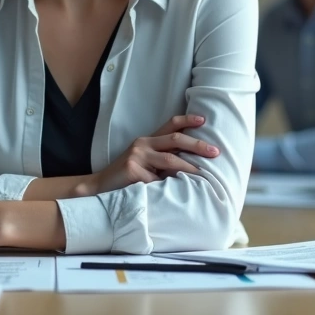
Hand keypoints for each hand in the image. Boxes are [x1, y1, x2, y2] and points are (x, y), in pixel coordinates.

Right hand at [89, 114, 218, 193]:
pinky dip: (166, 188)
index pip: (170, 124)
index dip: (187, 120)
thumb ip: (161, 161)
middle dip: (198, 144)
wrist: (99, 187)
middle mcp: (142, 144)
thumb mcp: (144, 164)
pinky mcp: (132, 170)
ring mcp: (136, 156)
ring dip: (189, 168)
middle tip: (215, 151)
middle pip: (175, 139)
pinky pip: (157, 181)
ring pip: (170, 160)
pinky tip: (172, 195)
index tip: (204, 119)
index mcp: (147, 141)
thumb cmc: (126, 178)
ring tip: (203, 176)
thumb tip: (191, 163)